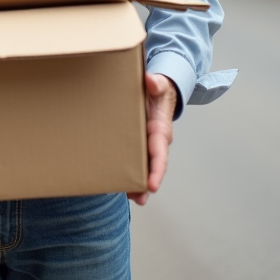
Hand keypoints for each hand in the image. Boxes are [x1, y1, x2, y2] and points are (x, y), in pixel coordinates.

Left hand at [127, 73, 176, 206]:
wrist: (157, 91)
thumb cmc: (157, 90)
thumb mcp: (158, 84)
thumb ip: (155, 83)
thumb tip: (150, 81)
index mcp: (160, 130)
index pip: (160, 153)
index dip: (157, 169)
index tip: (152, 185)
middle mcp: (155, 142)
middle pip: (153, 166)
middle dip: (147, 183)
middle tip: (139, 198)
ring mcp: (146, 145)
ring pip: (144, 167)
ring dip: (138, 183)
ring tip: (130, 198)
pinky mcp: (137, 145)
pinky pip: (134, 161)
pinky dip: (129, 173)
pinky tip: (120, 185)